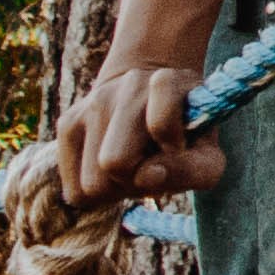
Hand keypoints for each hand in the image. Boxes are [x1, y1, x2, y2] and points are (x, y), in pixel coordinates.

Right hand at [51, 55, 225, 214]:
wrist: (149, 98)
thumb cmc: (184, 138)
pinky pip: (75, 193)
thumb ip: (192, 170)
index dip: (174, 150)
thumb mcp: (207, 156)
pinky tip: (111, 170)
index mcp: (168, 81)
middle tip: (150, 167)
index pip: (161, 124)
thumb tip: (147, 176)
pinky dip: (98, 191)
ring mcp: (91, 103)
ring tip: (132, 168)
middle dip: (136, 178)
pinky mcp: (66, 124)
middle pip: (114, 163)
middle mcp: (126, 85)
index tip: (179, 146)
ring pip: (91, 184)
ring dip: (116, 188)